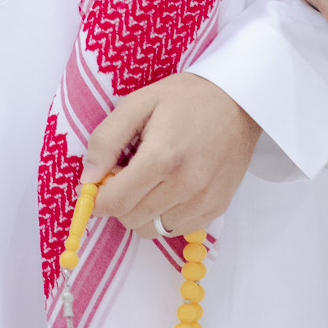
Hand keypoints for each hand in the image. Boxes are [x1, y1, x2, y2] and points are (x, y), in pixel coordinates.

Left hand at [84, 73, 260, 237]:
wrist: (240, 100)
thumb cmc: (187, 97)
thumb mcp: (138, 103)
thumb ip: (106, 140)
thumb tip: (87, 178)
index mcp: (162, 157)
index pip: (116, 202)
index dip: (98, 199)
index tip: (97, 185)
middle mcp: (185, 186)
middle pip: (131, 220)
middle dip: (119, 202)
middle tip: (126, 174)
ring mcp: (204, 201)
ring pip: (153, 230)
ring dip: (142, 211)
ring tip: (151, 180)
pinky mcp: (216, 208)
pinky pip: (176, 229)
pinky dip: (165, 214)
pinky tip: (170, 187)